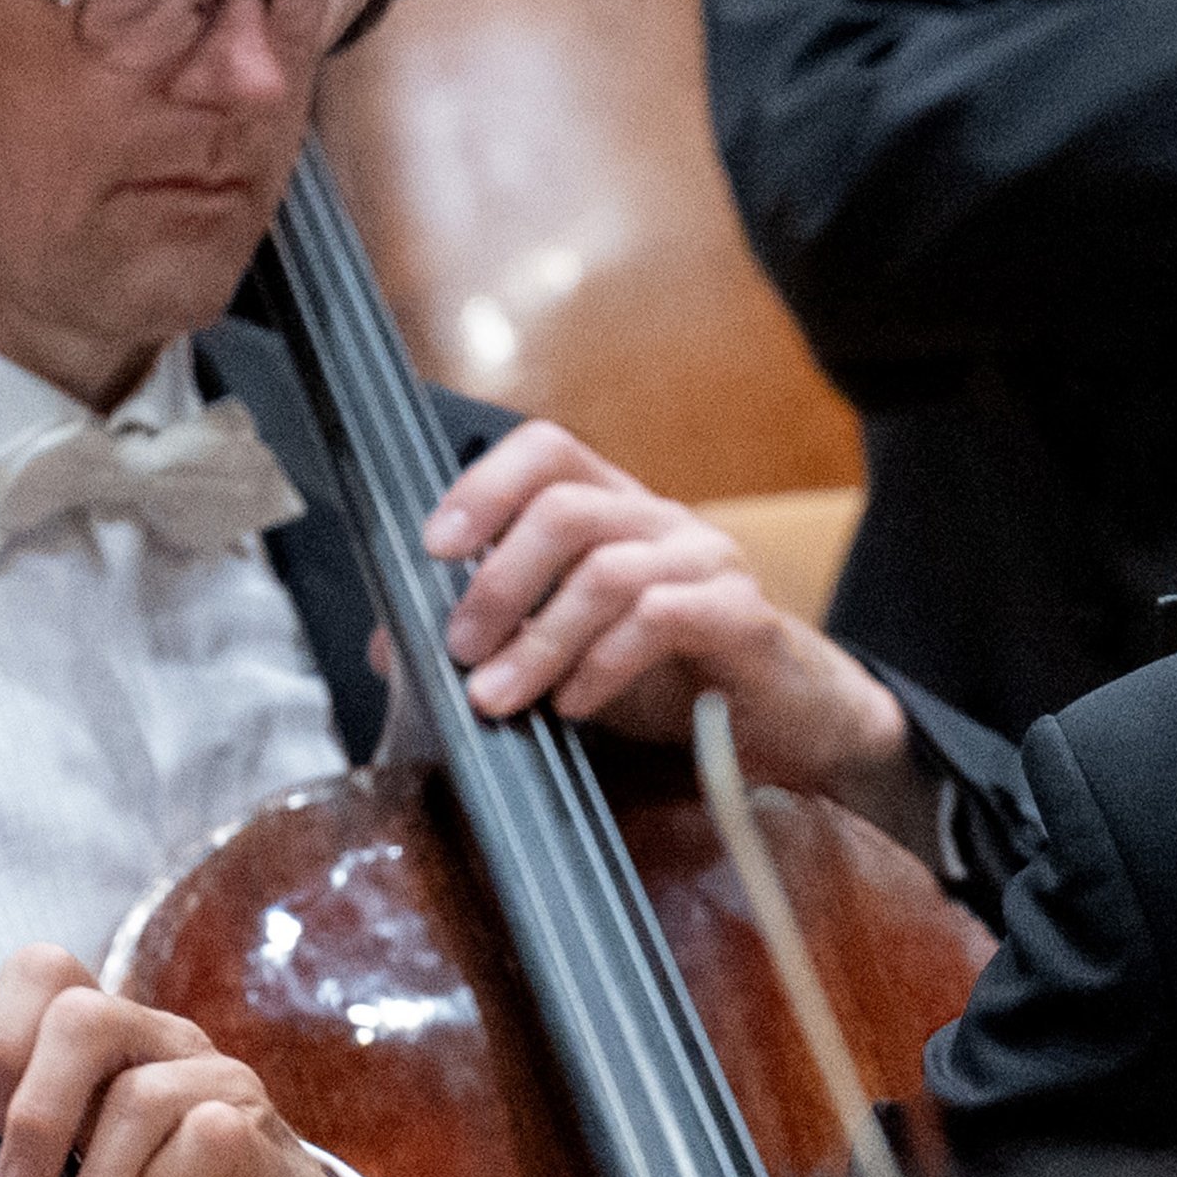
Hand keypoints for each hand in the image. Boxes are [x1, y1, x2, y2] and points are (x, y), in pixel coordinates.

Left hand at [422, 422, 924, 828]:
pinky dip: (603, 664)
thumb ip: (488, 640)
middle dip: (498, 579)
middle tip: (459, 648)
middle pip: (567, 507)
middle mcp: (661, 520)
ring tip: (499, 697)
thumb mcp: (564, 655)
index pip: (547, 451)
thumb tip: (389, 646)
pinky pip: (662, 618)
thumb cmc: (672, 681)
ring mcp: (707, 563)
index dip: (484, 486)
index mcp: (616, 510)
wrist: (787, 725)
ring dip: (538, 640)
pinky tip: (574, 705)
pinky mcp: (742, 616)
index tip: (433, 547)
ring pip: (607, 571)